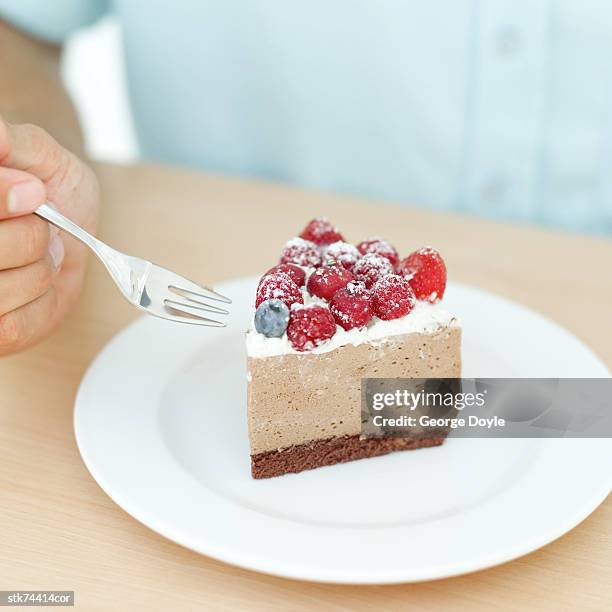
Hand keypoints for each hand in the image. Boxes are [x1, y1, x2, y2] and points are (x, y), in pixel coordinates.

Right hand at [0, 116, 99, 354]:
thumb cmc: (49, 185)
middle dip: (28, 236)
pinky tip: (40, 282)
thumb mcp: (37, 152)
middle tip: (39, 224)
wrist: (72, 219)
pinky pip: (13, 329)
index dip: (2, 202)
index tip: (34, 191)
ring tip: (40, 253)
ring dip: (38, 269)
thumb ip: (12, 142)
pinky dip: (41, 303)